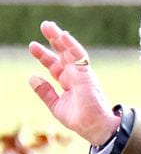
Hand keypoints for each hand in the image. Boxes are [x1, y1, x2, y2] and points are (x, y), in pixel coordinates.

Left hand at [28, 21, 119, 145]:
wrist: (95, 127)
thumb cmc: (80, 121)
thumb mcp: (56, 106)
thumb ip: (45, 92)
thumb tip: (31, 77)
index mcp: (69, 83)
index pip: (55, 65)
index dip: (44, 56)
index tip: (33, 46)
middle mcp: (76, 76)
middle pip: (63, 54)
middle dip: (53, 40)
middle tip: (44, 25)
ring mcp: (82, 74)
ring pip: (70, 51)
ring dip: (60, 38)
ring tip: (48, 26)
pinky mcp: (87, 75)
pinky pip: (80, 57)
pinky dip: (72, 45)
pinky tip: (63, 35)